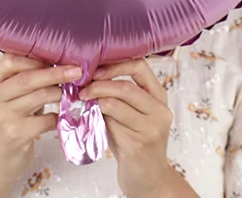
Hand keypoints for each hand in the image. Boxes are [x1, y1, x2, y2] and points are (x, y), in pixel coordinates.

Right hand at [0, 54, 80, 196]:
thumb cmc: (4, 123)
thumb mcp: (4, 98)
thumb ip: (21, 80)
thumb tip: (54, 62)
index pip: (11, 61)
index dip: (35, 58)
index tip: (55, 58)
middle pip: (27, 78)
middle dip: (55, 73)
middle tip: (76, 71)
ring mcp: (2, 117)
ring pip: (39, 96)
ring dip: (59, 93)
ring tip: (70, 93)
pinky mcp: (15, 135)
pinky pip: (45, 119)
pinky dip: (58, 116)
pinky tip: (64, 115)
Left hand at [79, 59, 191, 197]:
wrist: (149, 178)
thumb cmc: (136, 140)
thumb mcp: (134, 113)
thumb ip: (120, 94)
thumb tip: (90, 75)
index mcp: (159, 96)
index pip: (140, 66)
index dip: (115, 65)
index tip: (96, 70)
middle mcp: (160, 111)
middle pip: (125, 87)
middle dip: (99, 85)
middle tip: (82, 89)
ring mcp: (150, 130)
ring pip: (115, 105)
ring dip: (94, 101)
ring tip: (83, 101)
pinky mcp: (136, 146)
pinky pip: (110, 125)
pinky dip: (96, 118)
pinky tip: (89, 118)